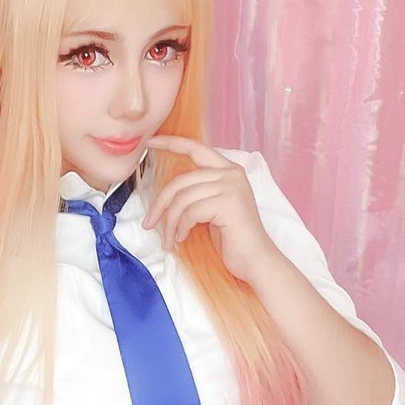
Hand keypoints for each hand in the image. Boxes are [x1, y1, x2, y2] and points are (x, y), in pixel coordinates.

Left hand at [141, 135, 277, 283]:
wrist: (255, 261)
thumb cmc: (232, 238)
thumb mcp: (211, 207)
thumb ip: (197, 190)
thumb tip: (168, 185)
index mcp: (228, 170)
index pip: (195, 148)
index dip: (170, 143)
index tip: (149, 143)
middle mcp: (231, 173)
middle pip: (181, 180)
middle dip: (160, 204)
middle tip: (149, 223)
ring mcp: (232, 186)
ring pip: (183, 198)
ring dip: (170, 222)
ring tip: (169, 239)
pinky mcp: (229, 203)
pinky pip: (191, 212)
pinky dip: (181, 227)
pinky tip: (182, 238)